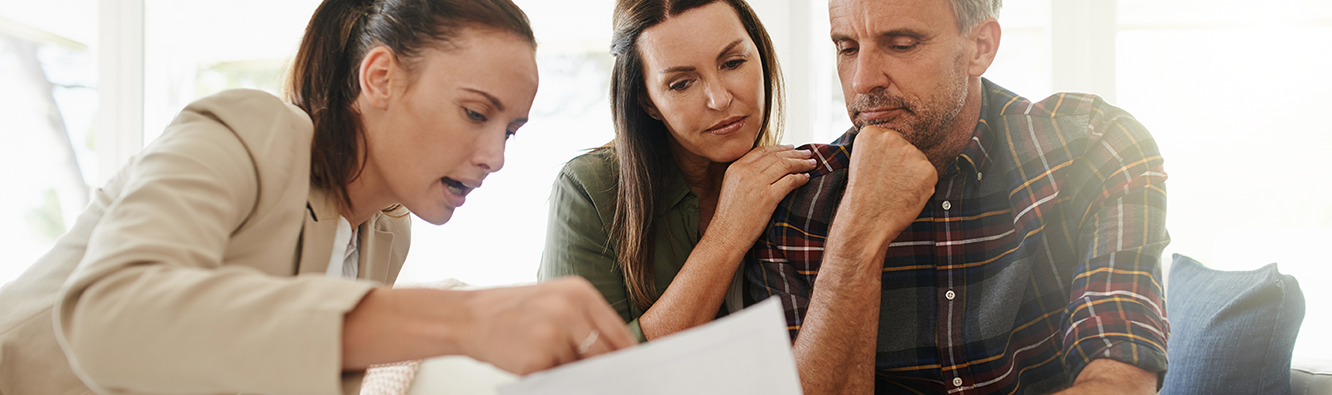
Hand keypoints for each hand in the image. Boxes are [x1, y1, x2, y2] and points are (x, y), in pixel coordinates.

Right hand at [459, 277, 635, 374]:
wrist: (470, 317)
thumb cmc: (514, 311)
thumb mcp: (557, 301)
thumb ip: (587, 321)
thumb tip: (617, 353)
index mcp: (580, 293)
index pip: (619, 332)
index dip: (628, 355)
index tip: (633, 369)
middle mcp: (570, 310)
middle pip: (605, 354)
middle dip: (603, 369)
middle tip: (601, 376)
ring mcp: (554, 335)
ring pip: (582, 369)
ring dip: (571, 370)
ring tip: (547, 353)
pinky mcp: (538, 359)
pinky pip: (558, 378)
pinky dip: (551, 375)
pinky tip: (532, 360)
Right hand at [711, 145, 816, 245]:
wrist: (726, 236)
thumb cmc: (729, 218)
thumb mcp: (731, 188)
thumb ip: (745, 176)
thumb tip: (767, 169)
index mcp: (735, 168)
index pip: (762, 151)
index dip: (779, 148)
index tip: (791, 148)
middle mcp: (746, 172)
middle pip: (776, 156)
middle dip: (794, 153)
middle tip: (807, 153)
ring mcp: (757, 184)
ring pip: (785, 165)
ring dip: (801, 163)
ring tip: (811, 163)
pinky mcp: (768, 197)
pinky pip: (790, 181)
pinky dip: (800, 178)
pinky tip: (806, 178)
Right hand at [838, 125, 936, 246]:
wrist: (866, 220)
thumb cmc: (862, 196)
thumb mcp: (860, 162)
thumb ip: (878, 149)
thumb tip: (898, 148)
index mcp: (871, 133)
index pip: (888, 139)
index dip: (886, 157)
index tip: (879, 170)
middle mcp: (892, 137)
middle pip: (905, 147)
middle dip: (901, 163)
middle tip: (887, 183)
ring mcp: (911, 152)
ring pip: (918, 161)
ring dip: (912, 174)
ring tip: (895, 190)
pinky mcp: (927, 168)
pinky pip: (929, 175)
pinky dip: (922, 186)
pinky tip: (906, 195)